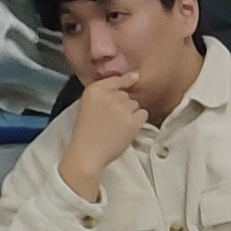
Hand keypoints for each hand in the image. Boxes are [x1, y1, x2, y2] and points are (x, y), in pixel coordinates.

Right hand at [57, 74, 150, 198]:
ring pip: (135, 104)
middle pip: (126, 94)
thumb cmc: (86, 133)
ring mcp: (121, 108)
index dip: (123, 83)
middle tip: (110, 121)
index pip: (116, 79)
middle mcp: (108, 96)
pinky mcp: (132, 121)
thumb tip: (135, 76)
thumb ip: (106, 92)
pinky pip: (143, 114)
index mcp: (93, 90)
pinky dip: (138, 122)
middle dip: (122, 105)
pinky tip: (125, 130)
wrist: (87, 154)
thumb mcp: (88, 105)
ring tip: (116, 127)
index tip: (128, 85)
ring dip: (130, 114)